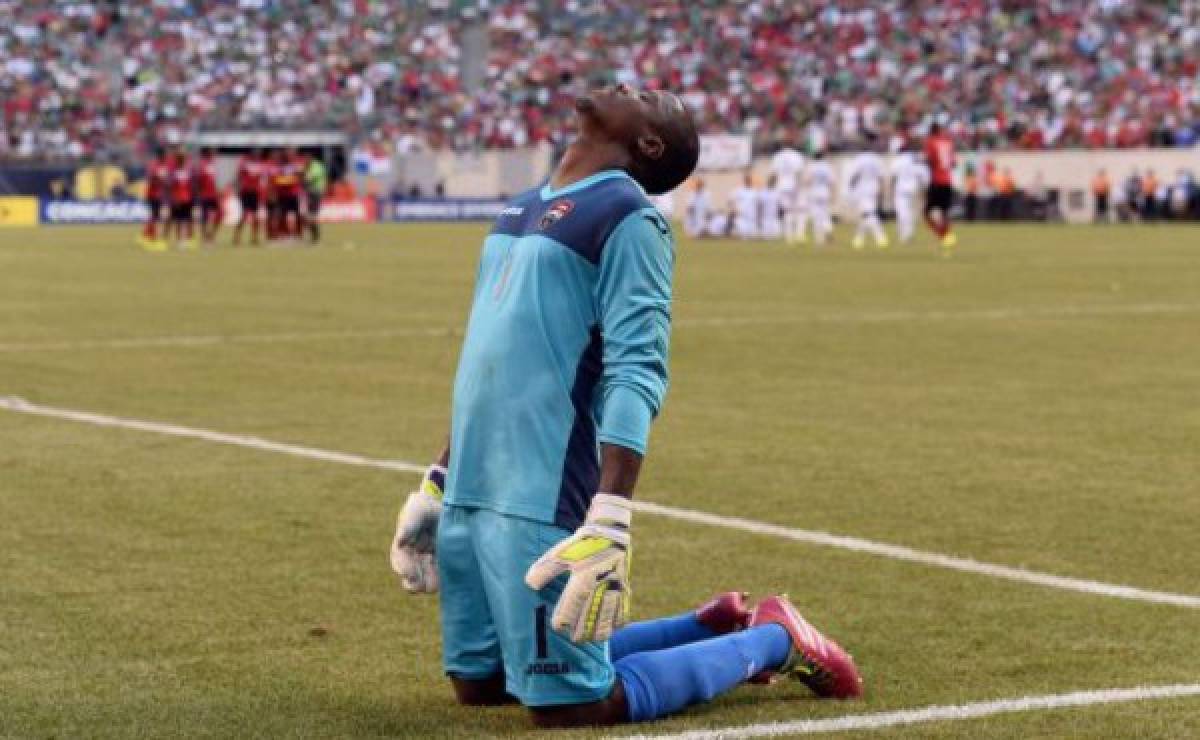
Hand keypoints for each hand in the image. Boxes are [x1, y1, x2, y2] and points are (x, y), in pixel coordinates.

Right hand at [389, 465, 444, 592]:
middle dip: (414, 583)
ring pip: (425, 580)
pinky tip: (447, 581)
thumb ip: (409, 524)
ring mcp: (428, 561)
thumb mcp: (418, 511)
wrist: (446, 505)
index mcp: (404, 545)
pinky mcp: (442, 563)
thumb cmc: (426, 507)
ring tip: (434, 586)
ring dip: (428, 584)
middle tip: (419, 587)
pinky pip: (440, 576)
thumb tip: (399, 540)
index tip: (408, 574)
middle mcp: (414, 556)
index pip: (400, 561)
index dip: (403, 569)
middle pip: (411, 576)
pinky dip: (442, 581)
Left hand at [525, 493, 631, 642]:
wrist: (610, 532)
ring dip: (599, 631)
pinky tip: (609, 630)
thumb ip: (546, 569)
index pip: (574, 602)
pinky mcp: (624, 587)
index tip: (558, 627)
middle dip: (583, 630)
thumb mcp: (561, 552)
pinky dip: (616, 623)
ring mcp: (615, 587)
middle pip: (592, 614)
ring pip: (609, 616)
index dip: (566, 617)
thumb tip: (530, 584)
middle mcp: (601, 583)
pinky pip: (623, 610)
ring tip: (590, 639)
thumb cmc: (582, 543)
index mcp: (584, 575)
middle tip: (573, 639)